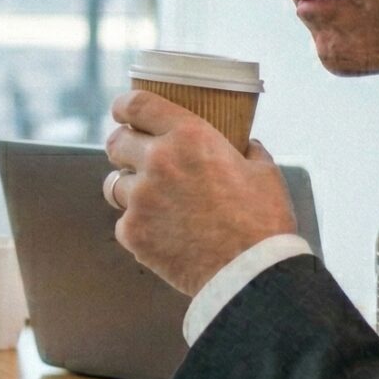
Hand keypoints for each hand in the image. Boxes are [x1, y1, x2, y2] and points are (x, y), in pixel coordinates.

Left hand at [102, 89, 296, 296]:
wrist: (249, 273)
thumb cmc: (263, 221)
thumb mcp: (264, 172)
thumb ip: (247, 150)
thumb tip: (245, 144)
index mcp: (189, 137)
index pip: (137, 105)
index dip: (124, 106)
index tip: (122, 112)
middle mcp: (158, 162)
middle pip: (116, 142)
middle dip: (123, 147)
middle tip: (135, 156)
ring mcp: (140, 199)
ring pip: (113, 184)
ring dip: (128, 188)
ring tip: (151, 200)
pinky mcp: (133, 232)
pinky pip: (124, 222)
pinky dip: (140, 226)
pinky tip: (163, 234)